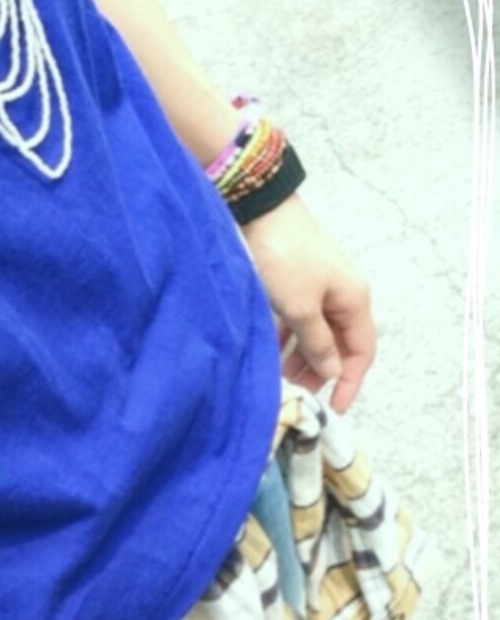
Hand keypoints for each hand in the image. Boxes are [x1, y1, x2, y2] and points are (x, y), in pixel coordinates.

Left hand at [239, 192, 375, 412]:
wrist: (259, 210)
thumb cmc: (285, 258)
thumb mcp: (301, 309)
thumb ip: (317, 343)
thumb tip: (332, 371)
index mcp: (353, 301)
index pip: (361, 351)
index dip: (349, 382)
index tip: (333, 409)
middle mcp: (341, 295)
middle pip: (338, 345)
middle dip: (320, 371)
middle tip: (297, 393)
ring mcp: (318, 287)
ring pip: (315, 334)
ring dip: (301, 357)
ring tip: (280, 377)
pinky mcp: (296, 282)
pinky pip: (298, 320)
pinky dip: (287, 338)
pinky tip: (271, 351)